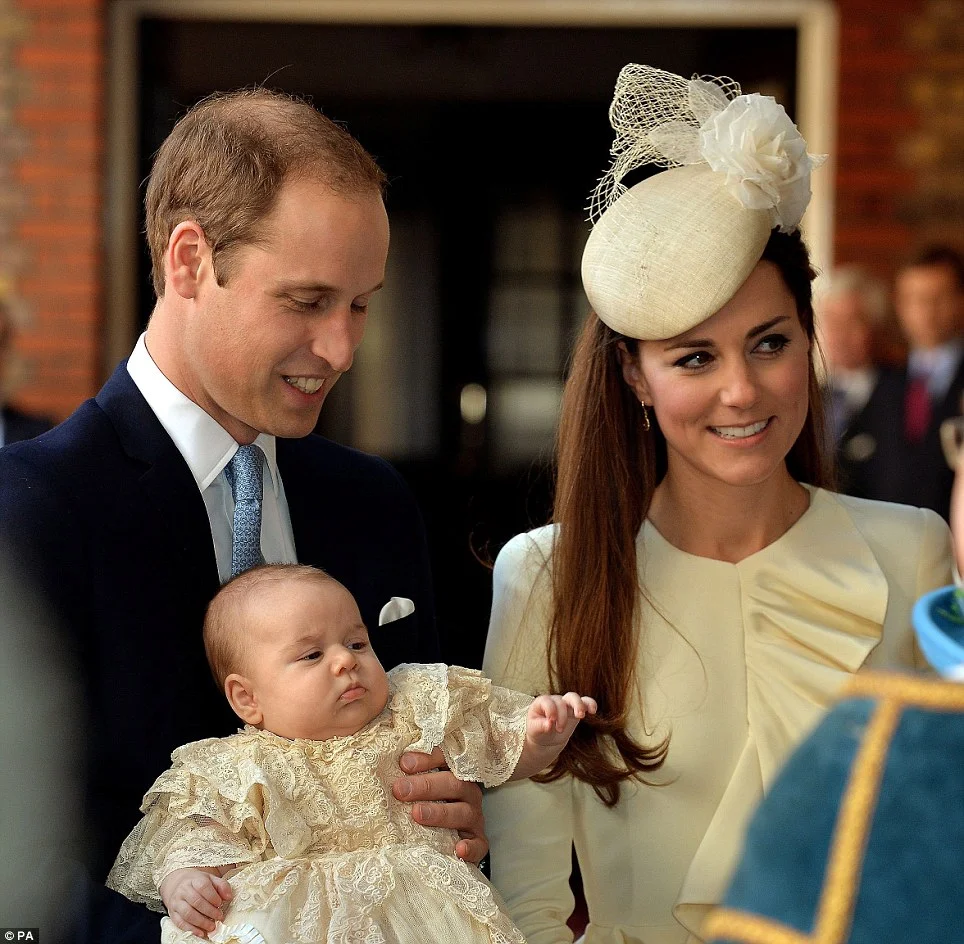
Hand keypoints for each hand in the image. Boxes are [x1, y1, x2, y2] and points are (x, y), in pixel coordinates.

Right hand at [159, 867, 232, 938]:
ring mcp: (176, 902)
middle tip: (219, 917)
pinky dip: (191, 929)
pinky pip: (180, 923)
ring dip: (201, 922)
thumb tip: (229, 897)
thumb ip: (222, 886)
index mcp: (194, 880)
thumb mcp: (211, 879)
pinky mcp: (172, 913)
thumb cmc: (198, 883)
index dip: (212, 896)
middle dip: (210, 911)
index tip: (220, 903)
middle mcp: (183, 890)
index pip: (203, 886)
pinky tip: (200, 933)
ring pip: (188, 914)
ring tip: (212, 926)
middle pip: (196, 901)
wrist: (178, 884)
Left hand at [392, 746, 487, 863]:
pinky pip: (479, 844)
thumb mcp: (422, 785)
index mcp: (455, 773)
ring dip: (440, 813)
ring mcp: (474, 817)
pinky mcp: (478, 841)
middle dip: (425, 786)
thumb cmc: (431, 803)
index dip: (426, 759)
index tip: (403, 764)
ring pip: (463, 812)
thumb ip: (411, 774)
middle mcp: (467, 792)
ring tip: (417, 814)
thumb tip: (394, 765)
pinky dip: (471, 847)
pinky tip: (459, 849)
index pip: (445, 759)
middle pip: (453, 784)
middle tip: (400, 790)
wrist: (455, 833)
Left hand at [527, 693, 597, 748]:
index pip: (547, 702)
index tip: (551, 722)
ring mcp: (566, 704)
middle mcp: (554, 701)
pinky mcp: (576, 710)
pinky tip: (593, 711)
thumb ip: (540, 726)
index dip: (550, 711)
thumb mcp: (534, 730)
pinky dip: (590, 704)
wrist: (547, 737)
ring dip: (578, 705)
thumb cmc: (538, 731)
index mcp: (541, 703)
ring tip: (580, 716)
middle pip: (561, 701)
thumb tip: (548, 725)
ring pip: (573, 697)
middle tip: (560, 729)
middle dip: (562, 714)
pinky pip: (585, 702)